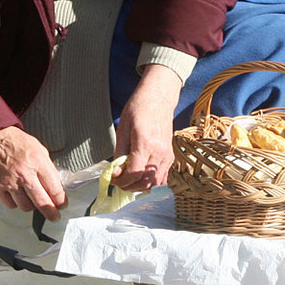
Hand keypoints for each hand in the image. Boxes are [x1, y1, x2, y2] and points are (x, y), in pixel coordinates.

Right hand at [0, 126, 67, 221]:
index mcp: (38, 162)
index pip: (55, 189)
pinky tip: (17, 194)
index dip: (61, 201)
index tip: (62, 205)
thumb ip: (48, 168)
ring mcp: (10, 182)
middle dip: (51, 213)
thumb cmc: (16, 142)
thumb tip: (55, 186)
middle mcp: (24, 174)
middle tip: (54, 216)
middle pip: (42, 202)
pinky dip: (15, 203)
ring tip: (31, 198)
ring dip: (31, 205)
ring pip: (26, 207)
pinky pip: (11, 205)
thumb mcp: (39, 149)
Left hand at [112, 64, 181, 191]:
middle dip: (129, 186)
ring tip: (128, 181)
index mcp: (145, 143)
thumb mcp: (122, 129)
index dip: (121, 181)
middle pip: (145, 182)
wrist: (158, 98)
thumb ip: (119, 153)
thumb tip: (116, 172)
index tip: (113, 179)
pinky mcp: (171, 156)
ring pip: (155, 183)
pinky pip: (163, 177)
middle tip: (118, 182)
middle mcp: (159, 151)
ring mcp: (167, 155)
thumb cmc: (138, 109)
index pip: (134, 173)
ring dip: (140, 187)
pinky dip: (151, 182)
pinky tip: (140, 177)